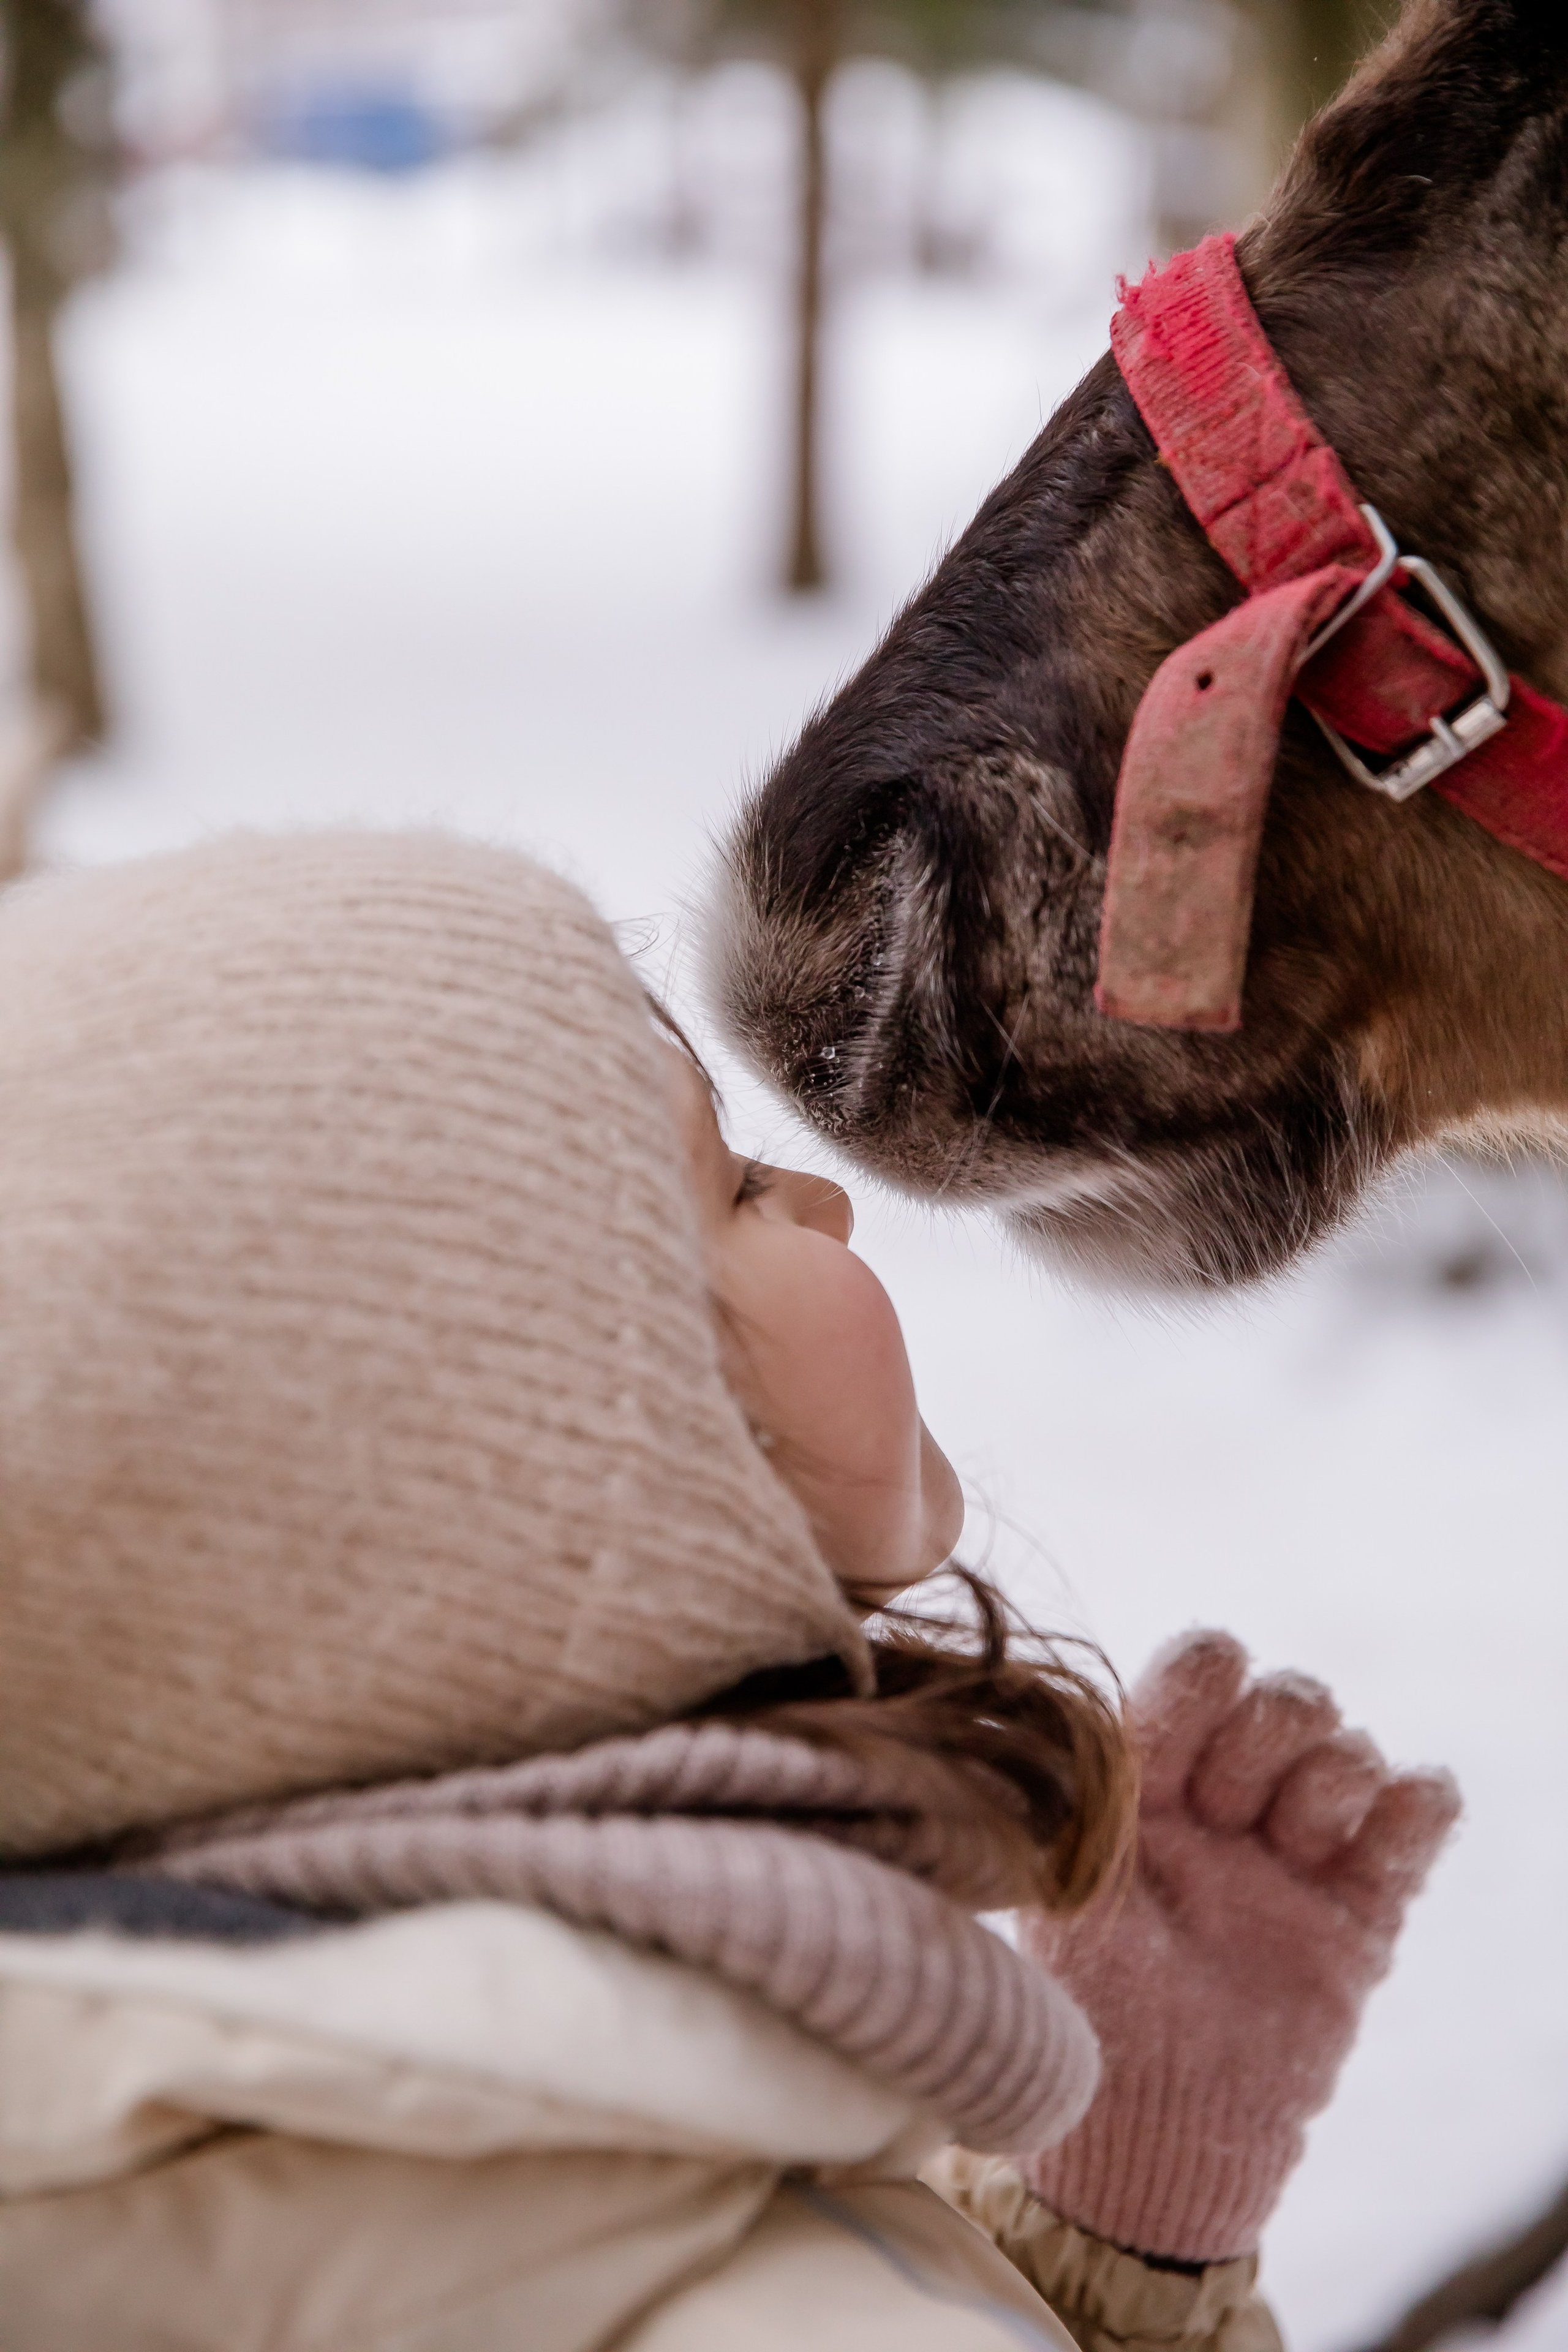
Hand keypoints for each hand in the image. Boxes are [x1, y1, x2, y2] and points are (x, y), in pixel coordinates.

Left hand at [1019, 1630, 1458, 2262]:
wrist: (1161, 2127)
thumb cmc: (1089, 2004)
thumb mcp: (1069, 1883)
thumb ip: (1089, 1786)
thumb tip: (1093, 1706)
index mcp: (1149, 1780)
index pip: (1200, 1671)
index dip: (1203, 1687)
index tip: (1185, 1754)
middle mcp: (1226, 1802)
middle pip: (1288, 1697)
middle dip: (1264, 1740)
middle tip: (1225, 1816)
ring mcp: (1297, 1853)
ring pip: (1350, 1748)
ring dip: (1328, 1783)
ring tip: (1292, 1849)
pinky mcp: (1360, 1911)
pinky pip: (1418, 1817)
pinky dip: (1420, 1802)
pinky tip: (1396, 1819)